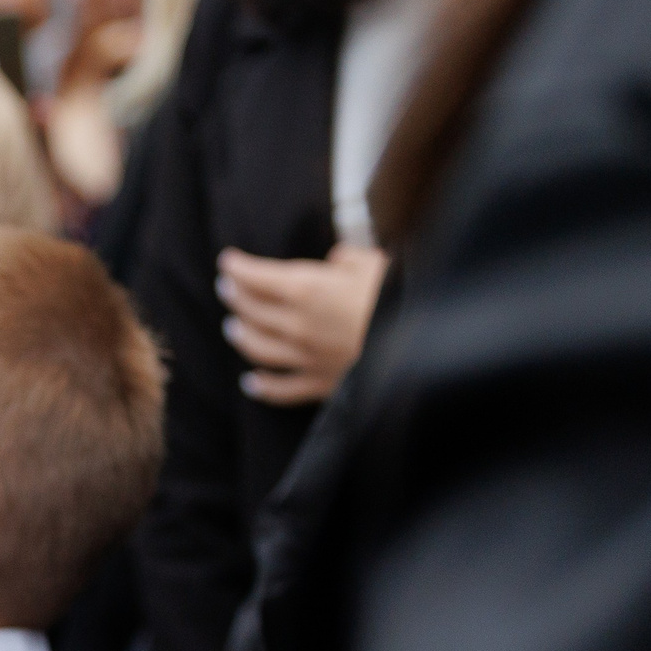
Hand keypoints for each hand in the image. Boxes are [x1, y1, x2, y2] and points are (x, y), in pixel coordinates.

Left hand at [217, 243, 387, 405]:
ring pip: (259, 349)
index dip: (240, 268)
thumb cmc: (404, 296)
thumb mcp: (378, 263)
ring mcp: (307, 358)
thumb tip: (335, 261)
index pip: (260, 277)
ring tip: (231, 327)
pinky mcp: (322, 385)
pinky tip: (250, 383)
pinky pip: (283, 389)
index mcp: (309, 290)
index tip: (227, 260)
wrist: (424, 347)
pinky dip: (262, 388)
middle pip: (254, 311)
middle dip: (236, 297)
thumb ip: (349, 260)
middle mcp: (299, 326)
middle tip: (226, 287)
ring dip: (241, 336)